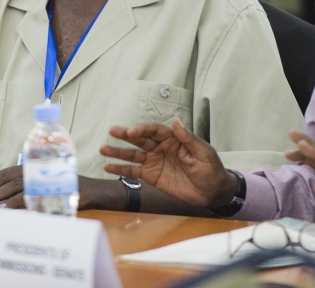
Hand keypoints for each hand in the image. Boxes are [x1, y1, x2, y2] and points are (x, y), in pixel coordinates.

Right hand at [100, 118, 234, 209]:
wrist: (212, 193)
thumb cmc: (211, 169)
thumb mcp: (204, 153)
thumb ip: (188, 138)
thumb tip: (176, 121)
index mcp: (174, 139)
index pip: (155, 130)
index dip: (143, 129)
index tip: (132, 131)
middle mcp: (161, 147)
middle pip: (140, 139)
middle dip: (126, 135)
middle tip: (112, 131)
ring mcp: (154, 161)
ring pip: (133, 155)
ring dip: (118, 152)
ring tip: (103, 149)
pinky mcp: (151, 176)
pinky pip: (133, 172)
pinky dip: (120, 169)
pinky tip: (108, 167)